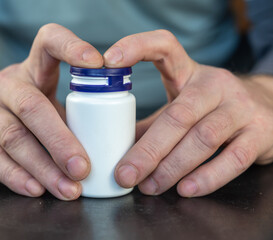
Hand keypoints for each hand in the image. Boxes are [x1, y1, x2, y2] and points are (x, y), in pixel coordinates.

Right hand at [0, 23, 102, 199]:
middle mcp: (7, 86)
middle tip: (83, 167)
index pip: (48, 42)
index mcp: (32, 69)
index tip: (98, 63)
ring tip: (69, 189)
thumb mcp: (42, 94)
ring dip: (44, 168)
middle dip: (59, 140)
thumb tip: (111, 142)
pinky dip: (16, 177)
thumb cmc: (20, 105)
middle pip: (31, 107)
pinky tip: (37, 190)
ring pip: (14, 139)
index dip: (71, 47)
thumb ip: (70, 111)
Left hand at [104, 30, 272, 196]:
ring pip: (203, 138)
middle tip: (125, 174)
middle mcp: (216, 85)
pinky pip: (233, 159)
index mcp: (189, 72)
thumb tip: (115, 147)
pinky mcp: (260, 134)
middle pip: (178, 115)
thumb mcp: (181, 105)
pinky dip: (207, 178)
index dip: (137, 46)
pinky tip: (185, 189)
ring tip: (149, 187)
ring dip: (171, 168)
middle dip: (148, 149)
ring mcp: (241, 108)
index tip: (110, 60)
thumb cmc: (212, 109)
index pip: (164, 46)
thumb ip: (151, 125)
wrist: (269, 108)